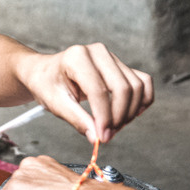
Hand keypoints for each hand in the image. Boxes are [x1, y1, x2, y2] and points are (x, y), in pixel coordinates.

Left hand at [17, 43, 152, 142]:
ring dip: (130, 112)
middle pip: (123, 88)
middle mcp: (98, 52)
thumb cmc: (47, 84)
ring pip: (136, 86)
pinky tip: (130, 115)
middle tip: (107, 135)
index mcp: (77, 57)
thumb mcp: (55, 103)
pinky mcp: (121, 65)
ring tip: (114, 127)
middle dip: (118, 117)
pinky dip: (142, 101)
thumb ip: (77, 120)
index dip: (104, 117)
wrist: (45, 72)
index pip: (99, 90)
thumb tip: (97, 137)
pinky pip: (143, 82)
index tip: (102, 137)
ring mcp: (112, 57)